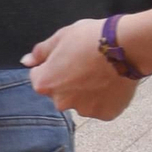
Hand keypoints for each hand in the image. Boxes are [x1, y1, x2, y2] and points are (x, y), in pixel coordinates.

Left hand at [22, 19, 140, 120]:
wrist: (125, 47)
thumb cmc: (90, 38)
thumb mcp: (61, 37)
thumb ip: (40, 52)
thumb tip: (26, 61)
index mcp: (45, 83)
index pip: (39, 78)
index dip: (52, 66)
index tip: (67, 58)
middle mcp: (61, 102)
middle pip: (60, 93)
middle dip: (68, 82)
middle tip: (85, 65)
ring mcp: (84, 110)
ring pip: (81, 101)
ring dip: (86, 92)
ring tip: (101, 73)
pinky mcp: (105, 114)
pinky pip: (100, 107)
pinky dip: (104, 98)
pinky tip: (112, 83)